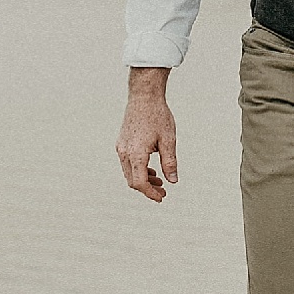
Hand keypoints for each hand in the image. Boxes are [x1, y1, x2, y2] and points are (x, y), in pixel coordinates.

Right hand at [116, 67, 176, 201]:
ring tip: (159, 180)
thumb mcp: (169, 140)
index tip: (161, 197)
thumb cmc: (158, 116)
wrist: (144, 96)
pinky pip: (127, 163)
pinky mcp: (121, 142)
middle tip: (163, 191)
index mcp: (136, 153)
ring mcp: (121, 147)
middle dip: (147, 188)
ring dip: (143, 179)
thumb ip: (170, 162)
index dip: (150, 193)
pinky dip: (138, 170)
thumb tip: (173, 181)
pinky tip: (151, 169)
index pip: (140, 182)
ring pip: (128, 173)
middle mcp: (124, 152)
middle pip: (132, 181)